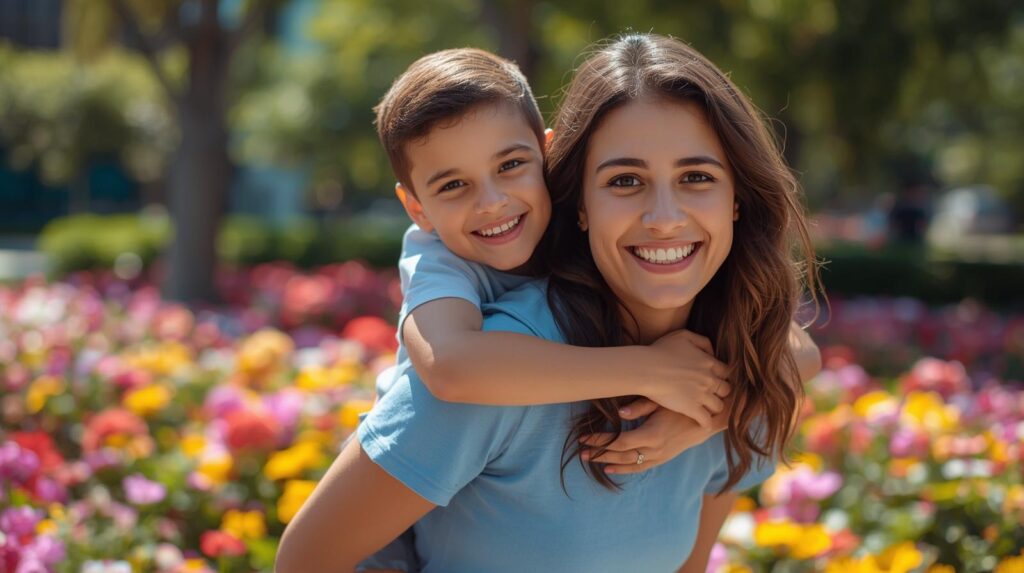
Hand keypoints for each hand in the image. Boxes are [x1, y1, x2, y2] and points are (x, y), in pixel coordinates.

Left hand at [578, 398, 727, 474]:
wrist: (712, 418)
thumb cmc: (685, 403)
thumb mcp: (663, 400)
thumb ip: (641, 406)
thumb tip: (619, 413)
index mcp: (653, 435)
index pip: (620, 442)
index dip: (601, 441)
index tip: (584, 437)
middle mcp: (656, 450)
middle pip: (621, 455)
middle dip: (599, 453)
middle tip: (581, 451)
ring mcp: (661, 456)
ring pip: (630, 464)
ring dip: (609, 462)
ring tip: (590, 460)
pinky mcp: (664, 458)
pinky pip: (642, 468)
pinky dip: (625, 469)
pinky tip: (611, 468)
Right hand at [643, 330, 730, 426]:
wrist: (646, 369)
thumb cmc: (660, 350)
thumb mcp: (683, 335)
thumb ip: (702, 341)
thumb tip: (712, 352)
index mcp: (709, 363)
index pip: (727, 372)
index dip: (722, 376)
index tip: (715, 379)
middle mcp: (709, 379)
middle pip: (726, 390)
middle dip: (721, 393)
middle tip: (713, 394)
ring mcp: (701, 395)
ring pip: (719, 407)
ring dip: (714, 408)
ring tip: (708, 409)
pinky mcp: (691, 408)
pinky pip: (706, 421)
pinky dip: (706, 423)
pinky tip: (702, 423)